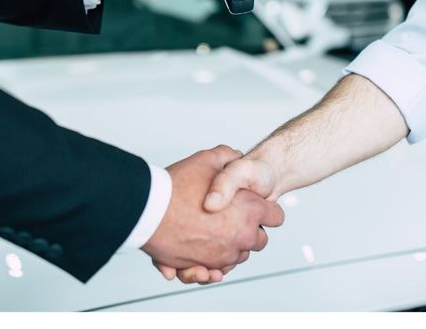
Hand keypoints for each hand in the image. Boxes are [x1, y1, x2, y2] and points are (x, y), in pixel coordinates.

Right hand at [141, 146, 283, 282]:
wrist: (149, 211)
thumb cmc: (177, 186)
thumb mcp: (207, 159)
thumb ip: (228, 156)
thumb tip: (236, 156)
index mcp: (250, 209)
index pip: (276, 216)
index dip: (266, 208)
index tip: (254, 205)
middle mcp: (242, 236)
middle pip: (260, 240)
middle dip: (249, 229)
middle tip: (232, 216)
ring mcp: (225, 254)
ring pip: (239, 256)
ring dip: (231, 245)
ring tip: (214, 230)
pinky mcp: (206, 266)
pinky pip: (218, 270)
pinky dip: (214, 263)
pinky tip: (205, 250)